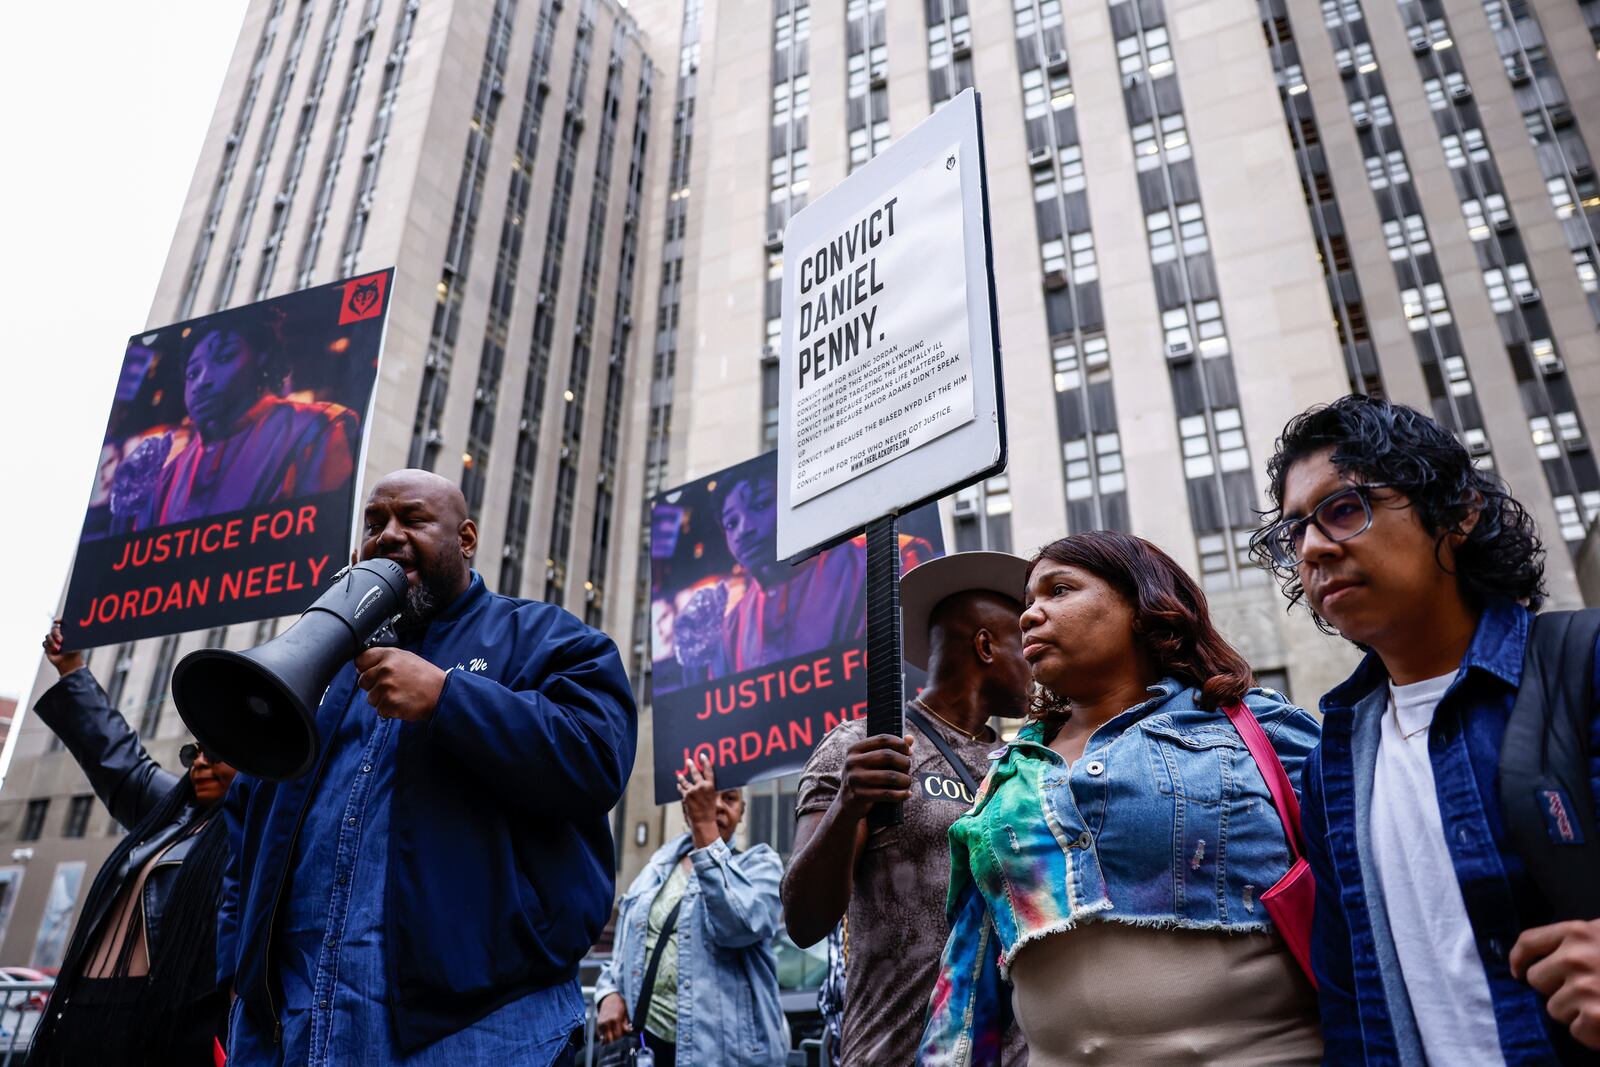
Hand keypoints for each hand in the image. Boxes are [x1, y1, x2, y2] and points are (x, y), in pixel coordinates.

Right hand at [42, 621, 83, 677]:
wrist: (69, 662)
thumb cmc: (74, 652)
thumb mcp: (76, 642)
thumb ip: (76, 634)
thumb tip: (80, 626)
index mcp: (67, 632)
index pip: (61, 623)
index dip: (59, 620)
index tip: (56, 621)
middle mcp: (59, 635)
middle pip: (54, 629)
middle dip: (56, 634)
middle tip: (61, 640)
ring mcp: (53, 640)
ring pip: (48, 636)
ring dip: (52, 642)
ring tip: (58, 649)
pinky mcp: (47, 647)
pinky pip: (44, 643)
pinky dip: (49, 647)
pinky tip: (54, 651)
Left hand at [353, 647, 446, 721]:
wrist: (441, 693)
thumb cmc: (425, 676)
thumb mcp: (406, 658)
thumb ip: (385, 659)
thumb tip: (364, 667)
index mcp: (389, 655)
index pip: (360, 660)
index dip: (364, 668)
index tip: (371, 673)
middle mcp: (385, 669)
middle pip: (362, 681)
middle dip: (373, 687)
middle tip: (391, 687)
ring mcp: (386, 687)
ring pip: (371, 698)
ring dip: (382, 700)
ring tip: (400, 695)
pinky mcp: (389, 703)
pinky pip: (380, 710)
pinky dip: (389, 710)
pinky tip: (402, 703)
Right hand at [596, 992, 630, 1043]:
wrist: (609, 998)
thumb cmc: (619, 1005)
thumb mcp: (625, 1013)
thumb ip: (626, 1024)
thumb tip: (629, 1032)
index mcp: (615, 1019)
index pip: (618, 1035)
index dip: (622, 1038)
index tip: (624, 1038)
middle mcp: (607, 1022)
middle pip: (610, 1039)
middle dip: (616, 1041)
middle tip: (620, 1039)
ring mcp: (601, 1024)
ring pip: (604, 1039)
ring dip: (610, 1040)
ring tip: (615, 1037)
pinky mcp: (598, 1024)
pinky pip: (601, 1036)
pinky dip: (605, 1037)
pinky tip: (610, 1035)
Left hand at [677, 753, 719, 845]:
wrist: (703, 822)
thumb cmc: (711, 812)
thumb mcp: (714, 798)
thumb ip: (709, 789)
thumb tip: (706, 783)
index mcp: (710, 786)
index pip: (708, 771)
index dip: (705, 762)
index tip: (702, 756)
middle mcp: (701, 787)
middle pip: (695, 773)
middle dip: (692, 766)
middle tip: (688, 760)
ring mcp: (692, 791)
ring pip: (685, 781)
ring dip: (682, 776)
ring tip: (679, 773)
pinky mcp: (685, 796)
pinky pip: (681, 789)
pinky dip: (680, 787)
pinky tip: (678, 784)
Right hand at [836, 733, 913, 820]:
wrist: (848, 803)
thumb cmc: (865, 777)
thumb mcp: (872, 761)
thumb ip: (890, 748)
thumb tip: (910, 738)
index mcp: (854, 749)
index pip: (882, 739)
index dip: (900, 744)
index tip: (909, 752)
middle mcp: (852, 762)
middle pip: (887, 755)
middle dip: (903, 761)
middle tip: (909, 767)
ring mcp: (855, 779)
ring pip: (889, 775)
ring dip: (904, 779)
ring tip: (908, 781)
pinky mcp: (859, 795)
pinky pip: (887, 793)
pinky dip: (901, 794)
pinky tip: (907, 793)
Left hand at [1512, 919, 1599, 1048]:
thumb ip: (1579, 941)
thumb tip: (1543, 956)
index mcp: (1578, 932)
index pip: (1528, 942)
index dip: (1519, 959)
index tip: (1518, 970)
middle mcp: (1575, 957)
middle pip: (1535, 979)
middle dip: (1555, 988)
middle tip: (1586, 990)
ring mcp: (1584, 988)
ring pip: (1554, 1008)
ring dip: (1575, 1011)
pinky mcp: (1594, 1017)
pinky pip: (1574, 1030)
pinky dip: (1591, 1032)